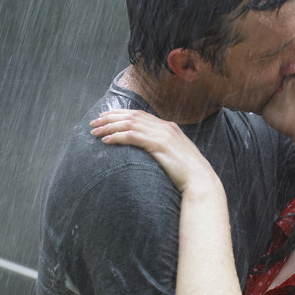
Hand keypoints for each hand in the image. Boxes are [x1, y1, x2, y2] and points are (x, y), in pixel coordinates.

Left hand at [90, 109, 219, 193]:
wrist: (201, 181)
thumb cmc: (188, 173)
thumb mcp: (175, 155)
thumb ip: (163, 147)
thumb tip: (149, 150)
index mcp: (169, 127)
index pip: (139, 114)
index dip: (120, 114)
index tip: (104, 117)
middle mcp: (166, 127)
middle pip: (132, 116)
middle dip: (110, 118)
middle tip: (94, 123)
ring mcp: (163, 135)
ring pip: (130, 124)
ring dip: (110, 127)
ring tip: (95, 132)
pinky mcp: (160, 146)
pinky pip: (133, 137)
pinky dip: (118, 137)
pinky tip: (107, 141)